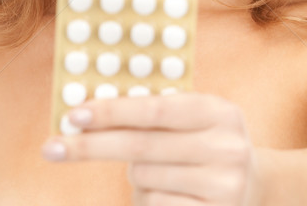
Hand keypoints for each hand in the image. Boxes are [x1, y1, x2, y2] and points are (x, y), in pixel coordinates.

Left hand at [42, 92, 264, 204]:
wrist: (254, 187)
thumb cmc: (205, 143)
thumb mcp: (193, 118)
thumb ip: (155, 110)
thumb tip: (90, 112)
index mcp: (218, 111)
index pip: (153, 109)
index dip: (110, 112)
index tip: (72, 115)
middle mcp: (226, 146)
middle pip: (140, 146)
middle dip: (91, 146)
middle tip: (52, 146)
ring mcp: (225, 186)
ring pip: (144, 178)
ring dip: (133, 174)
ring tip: (154, 169)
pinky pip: (156, 205)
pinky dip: (146, 197)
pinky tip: (162, 190)